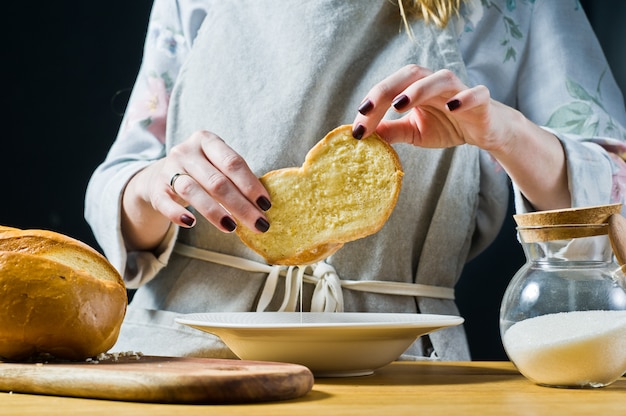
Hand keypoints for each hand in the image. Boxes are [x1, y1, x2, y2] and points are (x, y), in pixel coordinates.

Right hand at [122, 130, 270, 249]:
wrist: (164, 174)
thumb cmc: (203, 171)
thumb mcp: (218, 166)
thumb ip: (237, 180)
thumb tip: (263, 206)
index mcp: (207, 141)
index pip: (233, 163)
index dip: (251, 185)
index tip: (266, 204)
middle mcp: (186, 151)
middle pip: (217, 181)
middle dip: (241, 205)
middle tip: (259, 224)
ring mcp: (168, 169)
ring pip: (193, 191)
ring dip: (214, 212)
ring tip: (232, 227)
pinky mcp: (156, 189)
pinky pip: (166, 203)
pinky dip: (178, 214)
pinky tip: (192, 223)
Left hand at [352, 64, 570, 210]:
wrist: (485, 131)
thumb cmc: (448, 126)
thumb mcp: (414, 132)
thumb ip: (392, 131)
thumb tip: (365, 135)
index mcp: (417, 89)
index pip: (390, 89)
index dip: (372, 104)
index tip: (357, 125)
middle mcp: (436, 84)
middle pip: (410, 74)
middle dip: (386, 90)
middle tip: (367, 110)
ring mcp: (459, 90)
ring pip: (440, 78)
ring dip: (418, 89)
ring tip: (399, 105)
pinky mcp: (482, 101)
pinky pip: (476, 93)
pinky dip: (464, 98)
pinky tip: (451, 108)